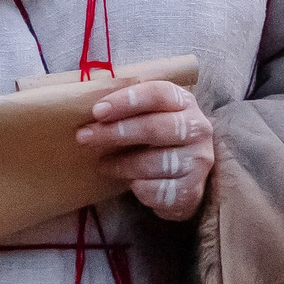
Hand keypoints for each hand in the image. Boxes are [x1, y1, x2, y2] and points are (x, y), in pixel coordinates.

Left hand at [78, 80, 215, 221]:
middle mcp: (198, 129)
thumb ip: (127, 107)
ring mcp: (198, 161)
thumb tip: (92, 104)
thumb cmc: (158, 139)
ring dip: (121, 164)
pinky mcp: (192, 190)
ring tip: (103, 164)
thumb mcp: (149, 115)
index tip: (97, 111)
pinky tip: (131, 183)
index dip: (127, 100)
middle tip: (85, 136)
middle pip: (154, 127)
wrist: (185, 177)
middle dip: (116, 132)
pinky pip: (156, 190)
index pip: (158, 93)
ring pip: (153, 162)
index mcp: (185, 102)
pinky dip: (137, 187)